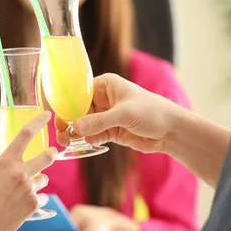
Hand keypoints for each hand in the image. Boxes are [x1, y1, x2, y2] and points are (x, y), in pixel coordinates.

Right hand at [0, 112, 56, 230]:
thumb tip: (3, 154)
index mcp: (5, 162)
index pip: (25, 135)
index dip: (38, 122)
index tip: (46, 115)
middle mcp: (20, 172)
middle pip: (47, 156)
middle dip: (51, 154)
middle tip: (52, 153)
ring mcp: (29, 188)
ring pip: (43, 178)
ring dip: (36, 183)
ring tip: (21, 193)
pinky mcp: (34, 203)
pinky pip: (42, 196)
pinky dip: (35, 199)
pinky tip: (22, 206)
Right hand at [55, 73, 181, 153]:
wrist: (171, 131)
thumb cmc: (152, 112)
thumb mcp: (124, 114)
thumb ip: (99, 121)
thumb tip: (76, 128)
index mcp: (105, 85)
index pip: (79, 93)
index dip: (67, 105)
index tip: (58, 118)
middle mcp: (103, 99)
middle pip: (79, 110)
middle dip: (69, 121)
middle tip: (60, 133)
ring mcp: (106, 116)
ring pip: (84, 124)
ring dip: (75, 133)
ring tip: (66, 142)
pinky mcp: (111, 130)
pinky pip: (93, 134)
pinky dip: (86, 140)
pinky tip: (81, 144)